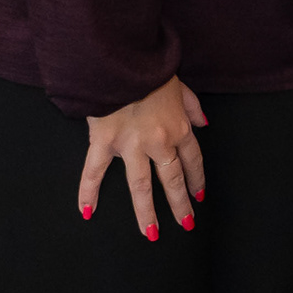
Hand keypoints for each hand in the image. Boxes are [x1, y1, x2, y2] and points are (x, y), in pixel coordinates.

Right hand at [78, 77, 207, 240]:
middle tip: (185, 224)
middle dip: (179, 204)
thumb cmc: (151, 68)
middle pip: (171, 179)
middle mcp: (158, 141)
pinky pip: (95, 171)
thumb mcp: (181, 84)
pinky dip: (88, 191)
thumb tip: (204, 124)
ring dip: (146, 211)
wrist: (123, 59)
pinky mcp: (104, 141)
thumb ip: (193, 106)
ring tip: (150, 233)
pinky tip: (87, 211)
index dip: (196, 180)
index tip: (199, 197)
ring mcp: (131, 145)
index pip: (192, 160)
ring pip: (140, 185)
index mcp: (179, 127)